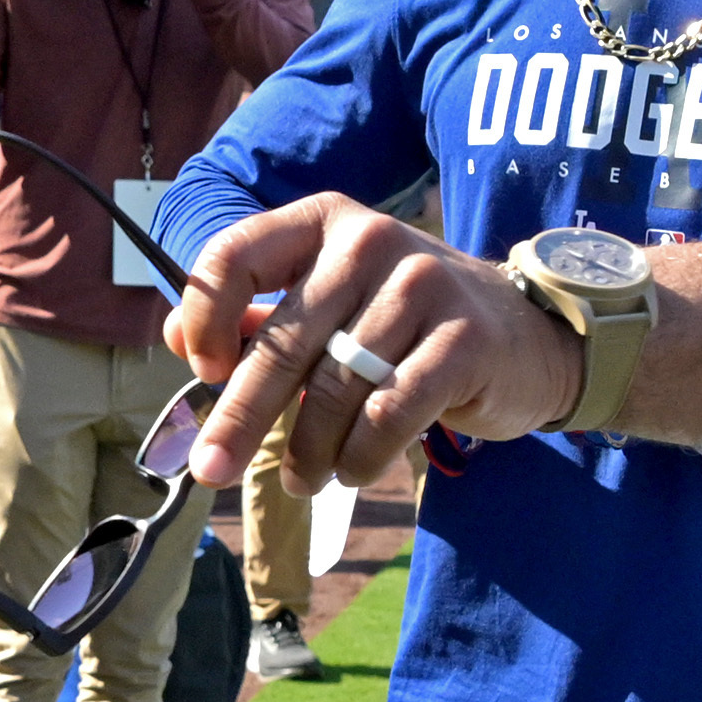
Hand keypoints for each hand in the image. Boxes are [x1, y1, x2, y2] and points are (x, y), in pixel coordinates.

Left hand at [163, 194, 587, 494]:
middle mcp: (370, 240)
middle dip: (239, 415)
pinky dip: (361, 456)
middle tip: (210, 469)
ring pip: (334, 388)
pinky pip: (389, 413)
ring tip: (302, 479)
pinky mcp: (464, 340)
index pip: (235, 256)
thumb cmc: (405, 326)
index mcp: (323, 222)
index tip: (204, 371)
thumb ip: (255, 318)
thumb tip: (174, 338)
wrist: (527, 337)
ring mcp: (423, 285)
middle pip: (281, 340)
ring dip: (308, 449)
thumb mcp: (329, 305)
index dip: (204, 319)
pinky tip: (352, 471)